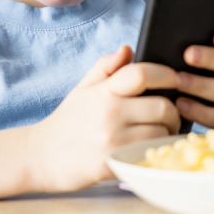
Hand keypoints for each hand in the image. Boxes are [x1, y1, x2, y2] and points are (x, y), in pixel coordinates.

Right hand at [27, 45, 179, 192]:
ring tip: (161, 133)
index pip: (143, 73)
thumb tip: (128, 49)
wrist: (40, 157)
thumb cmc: (66, 122)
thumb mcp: (82, 89)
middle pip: (162, 106)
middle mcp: (109, 113)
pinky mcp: (114, 163)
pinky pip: (150, 154)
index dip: (166, 74)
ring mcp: (112, 140)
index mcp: (104, 91)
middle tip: (170, 115)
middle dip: (173, 110)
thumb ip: (106, 68)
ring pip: (161, 133)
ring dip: (167, 133)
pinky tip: (151, 149)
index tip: (174, 79)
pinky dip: (156, 151)